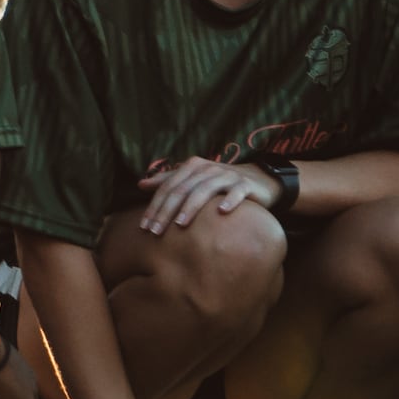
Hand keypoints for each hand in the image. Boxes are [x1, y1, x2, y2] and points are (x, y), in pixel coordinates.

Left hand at [137, 156, 276, 235]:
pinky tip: (221, 212)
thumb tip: (140, 184)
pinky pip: (236, 192)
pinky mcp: (245, 185)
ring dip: (191, 207)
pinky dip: (229, 201)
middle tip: (155, 231)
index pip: (168, 188)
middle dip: (166, 211)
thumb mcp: (193, 180)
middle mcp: (207, 168)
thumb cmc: (219, 183)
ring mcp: (227, 176)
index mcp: (192, 167)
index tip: (144, 227)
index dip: (154, 206)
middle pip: (182, 190)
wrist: (258, 179)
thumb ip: (168, 181)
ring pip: (204, 190)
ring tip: (180, 224)